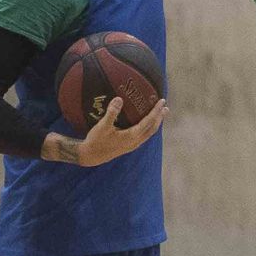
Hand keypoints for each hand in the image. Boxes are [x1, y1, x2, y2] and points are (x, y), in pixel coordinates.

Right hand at [46, 97, 167, 166]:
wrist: (91, 156)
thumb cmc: (96, 140)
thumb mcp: (103, 126)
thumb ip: (112, 112)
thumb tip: (119, 98)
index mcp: (132, 136)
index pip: (149, 122)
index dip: (156, 111)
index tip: (162, 101)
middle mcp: (135, 142)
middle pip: (152, 128)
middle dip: (159, 117)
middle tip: (165, 107)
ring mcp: (133, 145)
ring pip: (148, 133)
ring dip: (155, 123)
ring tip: (160, 115)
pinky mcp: (129, 146)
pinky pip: (143, 135)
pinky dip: (148, 128)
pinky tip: (145, 124)